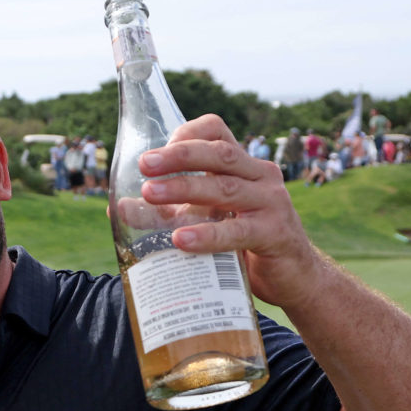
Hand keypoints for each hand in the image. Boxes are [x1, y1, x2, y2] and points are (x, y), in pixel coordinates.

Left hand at [135, 114, 324, 309]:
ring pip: (224, 187)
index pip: (216, 131)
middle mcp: (260, 175)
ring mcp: (271, 202)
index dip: (185, 134)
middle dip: (178, 157)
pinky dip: (208, 234)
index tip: (153, 153)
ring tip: (150, 195)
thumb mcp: (206, 220)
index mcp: (242, 166)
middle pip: (218, 153)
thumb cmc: (244, 245)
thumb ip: (169, 212)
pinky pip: (238, 230)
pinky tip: (181, 239)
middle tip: (144, 165)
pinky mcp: (275, 233)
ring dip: (184, 189)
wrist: (293, 278)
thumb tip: (117, 208)